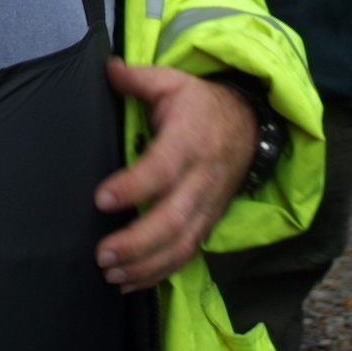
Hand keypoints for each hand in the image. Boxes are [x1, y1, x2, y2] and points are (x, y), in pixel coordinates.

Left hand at [93, 60, 257, 291]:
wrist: (250, 123)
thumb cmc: (201, 104)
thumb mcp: (173, 81)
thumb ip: (138, 77)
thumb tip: (107, 68)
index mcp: (189, 140)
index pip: (162, 168)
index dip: (133, 187)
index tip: (101, 199)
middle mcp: (202, 178)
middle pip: (173, 219)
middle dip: (137, 242)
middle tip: (102, 254)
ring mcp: (208, 205)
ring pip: (182, 244)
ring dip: (146, 265)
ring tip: (111, 274)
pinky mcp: (208, 221)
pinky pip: (187, 254)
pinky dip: (159, 272)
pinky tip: (130, 282)